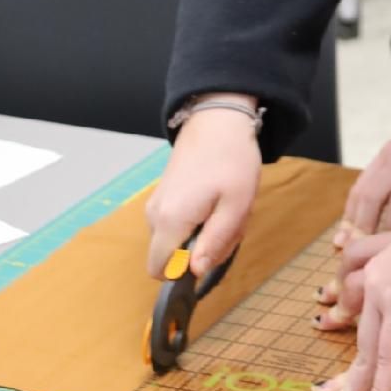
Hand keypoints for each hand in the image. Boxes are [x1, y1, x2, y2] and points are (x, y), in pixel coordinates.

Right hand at [145, 105, 261, 277]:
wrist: (218, 118)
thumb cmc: (232, 160)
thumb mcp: (236, 205)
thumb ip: (215, 242)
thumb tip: (194, 272)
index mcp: (170, 220)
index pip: (159, 271)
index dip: (185, 271)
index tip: (212, 249)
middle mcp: (154, 215)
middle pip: (172, 255)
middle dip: (202, 248)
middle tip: (230, 222)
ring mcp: (156, 203)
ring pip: (177, 238)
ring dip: (205, 231)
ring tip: (227, 206)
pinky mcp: (163, 194)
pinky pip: (177, 221)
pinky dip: (199, 218)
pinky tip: (218, 198)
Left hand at [311, 195, 390, 390]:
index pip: (366, 319)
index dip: (354, 346)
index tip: (335, 371)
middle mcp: (381, 282)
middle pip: (358, 339)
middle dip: (346, 378)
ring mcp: (385, 289)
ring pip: (366, 351)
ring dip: (355, 388)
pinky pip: (387, 354)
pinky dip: (382, 385)